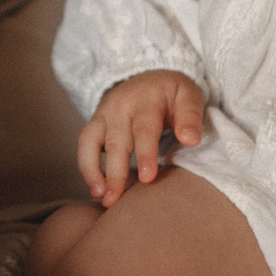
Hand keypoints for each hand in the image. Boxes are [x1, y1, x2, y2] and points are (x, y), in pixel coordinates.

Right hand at [77, 70, 206, 204]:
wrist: (149, 77)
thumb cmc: (172, 94)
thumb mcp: (188, 96)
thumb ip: (191, 117)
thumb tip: (190, 140)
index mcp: (146, 100)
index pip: (145, 128)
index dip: (145, 154)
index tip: (147, 178)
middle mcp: (120, 106)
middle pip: (116, 141)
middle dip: (117, 171)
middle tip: (117, 198)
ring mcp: (104, 115)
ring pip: (92, 142)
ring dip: (94, 171)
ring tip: (102, 197)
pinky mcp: (94, 124)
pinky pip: (84, 145)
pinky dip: (86, 167)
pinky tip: (96, 190)